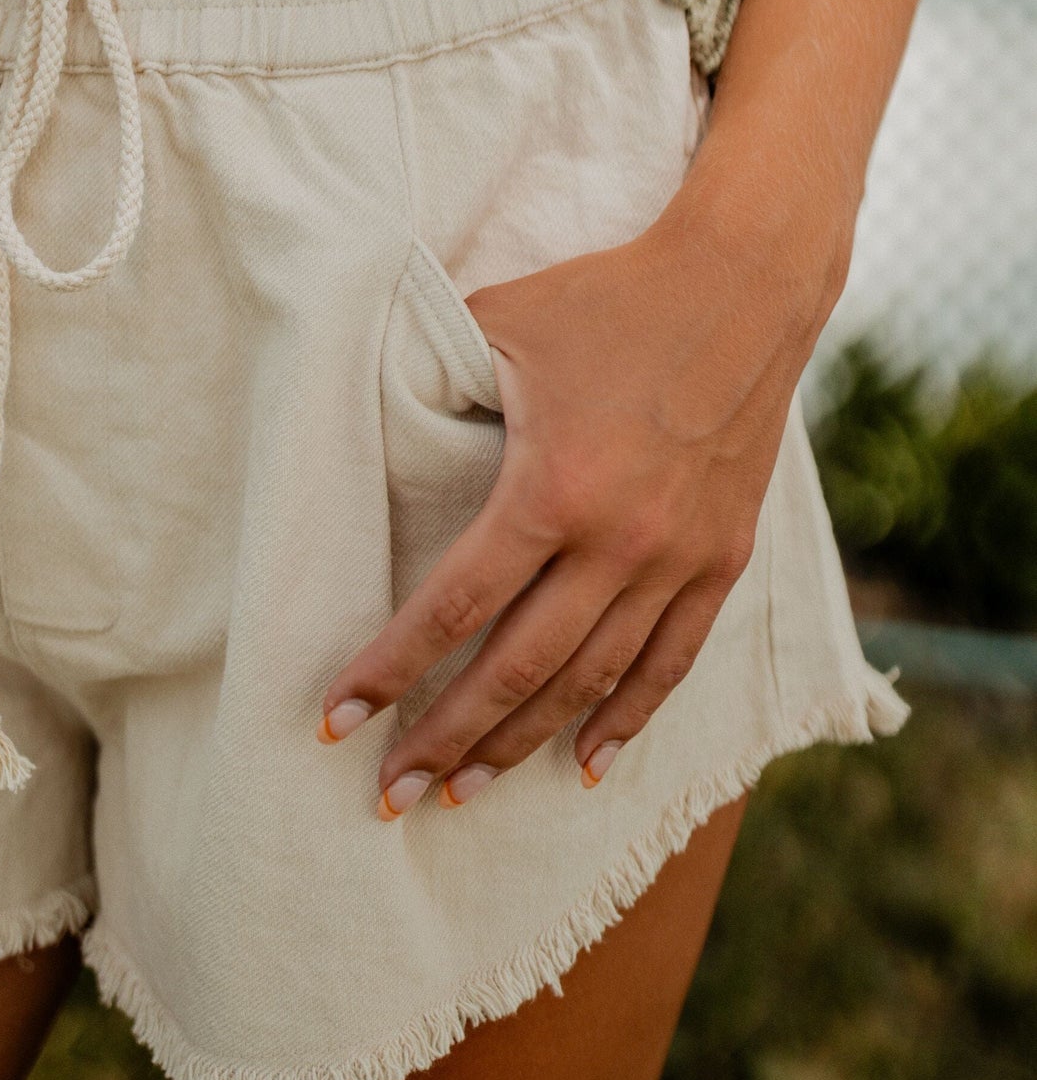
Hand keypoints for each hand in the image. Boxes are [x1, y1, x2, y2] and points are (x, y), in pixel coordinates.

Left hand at [319, 197, 827, 814]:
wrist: (742, 284)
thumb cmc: (606, 297)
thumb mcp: (500, 323)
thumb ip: (437, 376)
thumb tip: (371, 410)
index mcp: (551, 486)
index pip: (456, 605)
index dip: (392, 669)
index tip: (338, 719)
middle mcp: (618, 540)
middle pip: (518, 668)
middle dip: (446, 738)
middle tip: (389, 794)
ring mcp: (677, 557)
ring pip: (592, 680)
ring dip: (525, 744)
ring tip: (465, 792)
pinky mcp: (723, 558)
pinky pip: (671, 660)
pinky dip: (628, 718)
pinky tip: (589, 765)